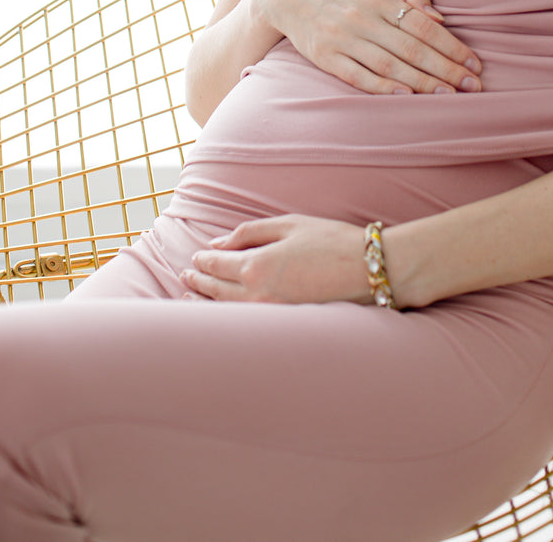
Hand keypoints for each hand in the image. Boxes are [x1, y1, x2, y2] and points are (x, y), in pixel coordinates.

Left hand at [179, 215, 373, 304]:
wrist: (368, 270)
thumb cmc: (330, 240)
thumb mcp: (287, 225)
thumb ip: (248, 234)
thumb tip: (216, 244)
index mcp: (257, 267)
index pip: (217, 266)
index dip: (202, 263)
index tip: (194, 260)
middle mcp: (258, 297)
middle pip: (217, 291)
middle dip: (198, 283)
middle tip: (184, 278)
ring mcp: (271, 316)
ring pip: (228, 312)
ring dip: (206, 305)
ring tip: (191, 300)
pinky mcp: (284, 326)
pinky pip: (246, 322)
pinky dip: (228, 317)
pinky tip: (222, 314)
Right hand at [253, 0, 481, 94]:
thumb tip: (440, 17)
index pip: (424, 26)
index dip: (452, 46)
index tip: (474, 64)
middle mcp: (362, 17)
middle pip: (412, 49)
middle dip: (446, 70)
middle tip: (473, 87)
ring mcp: (342, 39)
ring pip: (389, 66)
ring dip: (422, 82)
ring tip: (449, 96)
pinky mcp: (325, 57)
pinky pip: (358, 76)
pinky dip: (382, 87)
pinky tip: (405, 95)